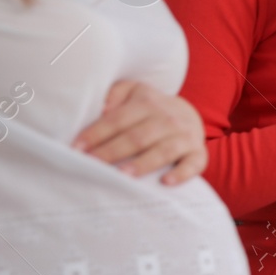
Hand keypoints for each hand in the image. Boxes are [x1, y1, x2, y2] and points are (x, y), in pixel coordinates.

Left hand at [72, 80, 206, 184]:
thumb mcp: (134, 92)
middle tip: (92, 165)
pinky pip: (192, 165)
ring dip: (142, 163)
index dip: (96, 134)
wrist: (189, 116)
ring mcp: (185, 137)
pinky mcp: (198, 154)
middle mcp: (168, 119)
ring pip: (162, 150)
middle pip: (137, 137)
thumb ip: (115, 94)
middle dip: (112, 151)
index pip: (117, 120)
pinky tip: (166, 182)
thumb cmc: (151, 109)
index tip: (76, 148)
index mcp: (147, 103)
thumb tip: (101, 108)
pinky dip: (181, 174)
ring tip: (122, 176)